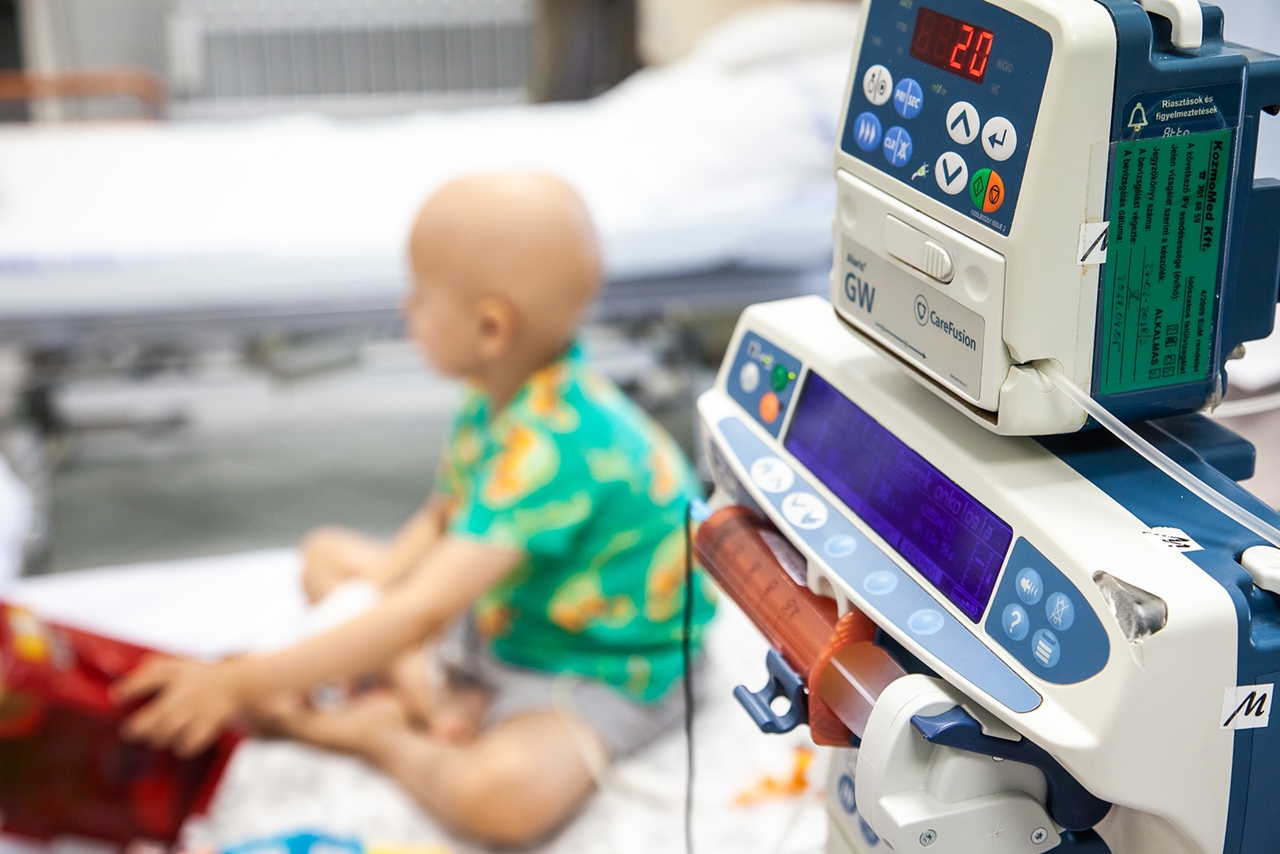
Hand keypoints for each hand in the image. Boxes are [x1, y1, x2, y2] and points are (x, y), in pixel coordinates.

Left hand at [113, 657, 245, 756]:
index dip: (130, 688)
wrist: (235, 685)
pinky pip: (188, 743)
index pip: (150, 678)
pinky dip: (181, 745)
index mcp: (177, 673)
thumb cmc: (197, 677)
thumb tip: (119, 688)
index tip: (117, 697)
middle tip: (130, 731)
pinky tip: (179, 741)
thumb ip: (152, 669)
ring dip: (158, 737)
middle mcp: (187, 691)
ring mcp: (198, 709)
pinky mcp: (208, 724)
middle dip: (139, 726)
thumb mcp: (177, 665)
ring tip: (155, 736)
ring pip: (170, 731)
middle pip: (158, 714)